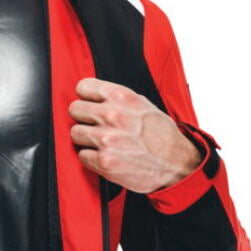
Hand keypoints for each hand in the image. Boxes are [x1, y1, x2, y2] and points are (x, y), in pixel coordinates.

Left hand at [68, 77, 201, 192]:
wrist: (176, 163)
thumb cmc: (160, 135)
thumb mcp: (143, 105)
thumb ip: (117, 99)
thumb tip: (93, 97)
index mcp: (123, 97)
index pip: (83, 87)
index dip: (85, 97)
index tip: (89, 104)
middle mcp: (113, 115)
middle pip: (75, 109)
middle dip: (83, 118)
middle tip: (94, 126)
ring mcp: (107, 139)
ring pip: (75, 133)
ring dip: (85, 140)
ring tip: (101, 143)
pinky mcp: (104, 161)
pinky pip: (81, 156)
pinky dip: (91, 158)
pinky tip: (105, 157)